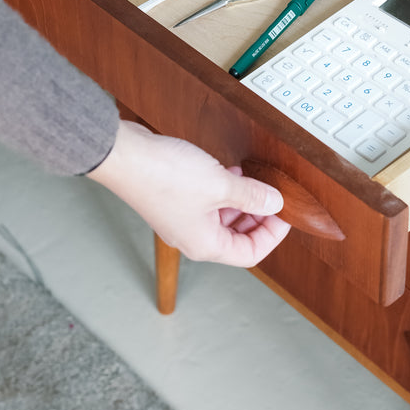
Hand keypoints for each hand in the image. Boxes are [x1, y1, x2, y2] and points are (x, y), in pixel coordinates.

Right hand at [87, 121, 290, 265]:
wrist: (124, 156)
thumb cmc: (164, 176)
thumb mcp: (221, 185)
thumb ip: (253, 196)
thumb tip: (275, 203)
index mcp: (205, 245)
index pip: (250, 254)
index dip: (273, 234)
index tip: (285, 213)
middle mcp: (193, 238)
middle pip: (236, 238)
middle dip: (258, 217)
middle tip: (272, 196)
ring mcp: (181, 220)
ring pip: (222, 219)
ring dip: (240, 202)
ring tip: (252, 181)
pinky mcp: (174, 201)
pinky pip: (207, 204)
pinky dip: (222, 192)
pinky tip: (229, 172)